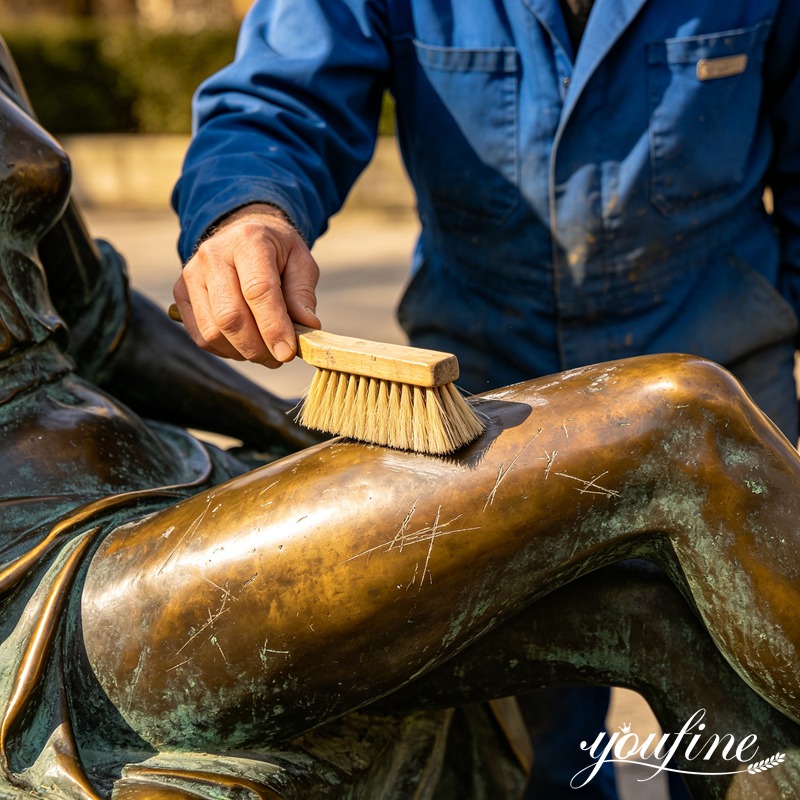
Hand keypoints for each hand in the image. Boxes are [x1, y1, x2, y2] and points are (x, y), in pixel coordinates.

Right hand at [173, 203, 319, 366]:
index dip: (273, 327)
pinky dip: (225, 350)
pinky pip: (201, 337)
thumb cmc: (276, 253)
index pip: (258, 290)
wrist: (241, 234)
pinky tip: (243, 345)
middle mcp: (213, 255)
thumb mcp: (300, 263)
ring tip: (264, 351)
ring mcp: (191, 274)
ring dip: (242, 352)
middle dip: (257, 347)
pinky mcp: (180, 293)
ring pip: (213, 331)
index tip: (287, 353)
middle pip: (230, 316)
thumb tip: (306, 328)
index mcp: (248, 241)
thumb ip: (303, 295)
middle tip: (278, 358)